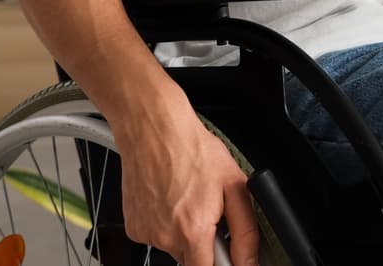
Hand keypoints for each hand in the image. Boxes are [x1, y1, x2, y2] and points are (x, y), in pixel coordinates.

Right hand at [115, 101, 259, 265]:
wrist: (154, 130)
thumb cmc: (192, 150)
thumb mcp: (235, 186)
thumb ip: (246, 232)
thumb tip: (249, 261)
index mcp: (193, 231)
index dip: (222, 263)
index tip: (228, 251)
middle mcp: (165, 237)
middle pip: (193, 260)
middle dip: (206, 244)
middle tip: (210, 213)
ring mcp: (146, 233)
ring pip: (175, 247)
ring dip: (186, 232)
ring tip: (189, 199)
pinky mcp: (133, 227)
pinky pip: (157, 235)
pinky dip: (166, 223)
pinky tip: (172, 198)